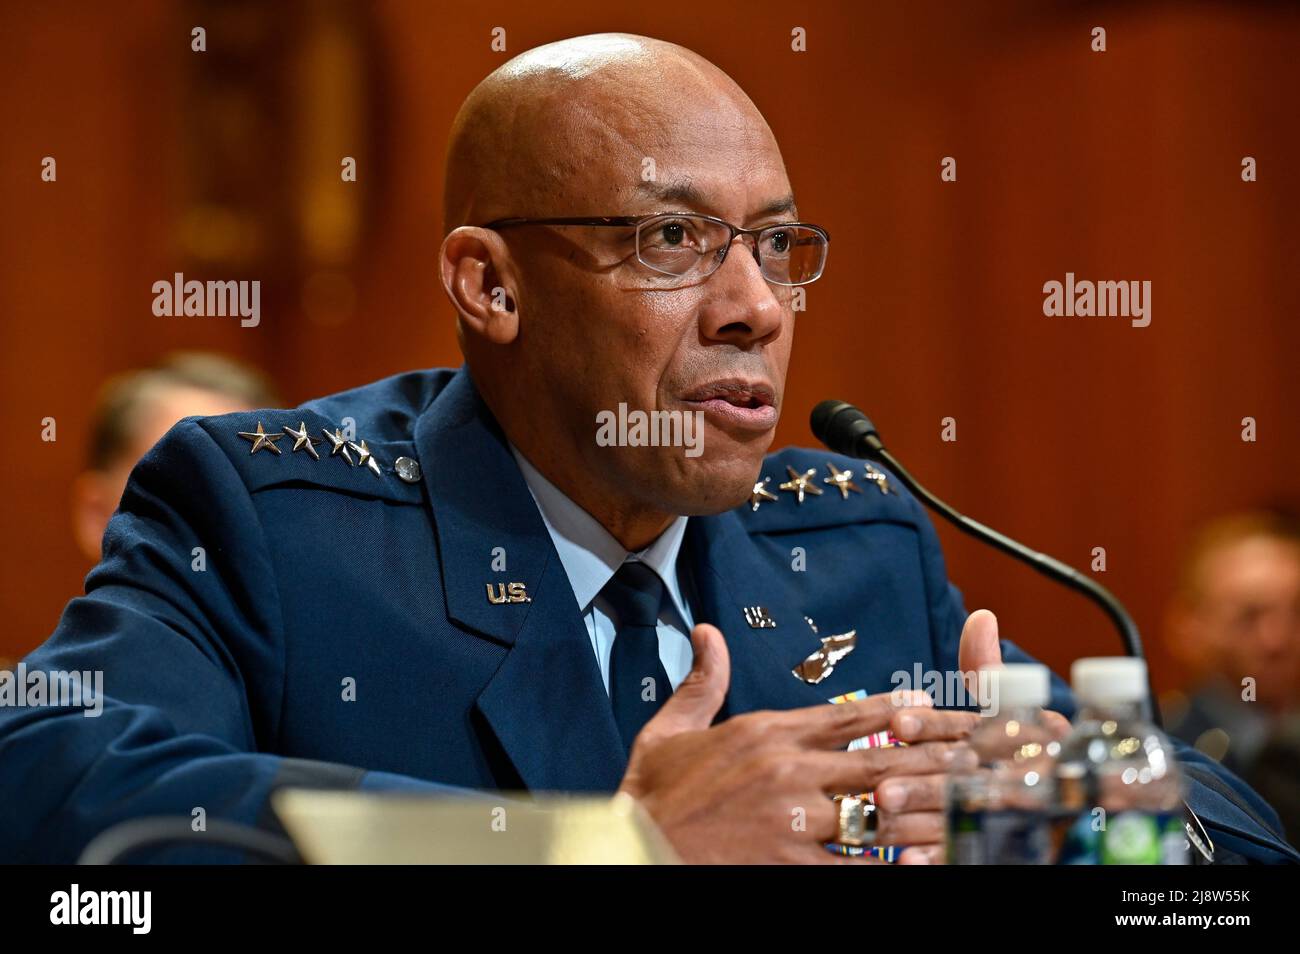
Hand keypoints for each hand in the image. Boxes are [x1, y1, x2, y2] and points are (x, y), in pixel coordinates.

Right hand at [618, 623, 976, 863]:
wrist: (631, 846)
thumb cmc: (651, 797)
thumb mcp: (670, 731)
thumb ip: (702, 682)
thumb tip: (709, 633)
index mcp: (765, 733)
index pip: (844, 714)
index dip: (894, 710)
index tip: (929, 707)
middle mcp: (787, 771)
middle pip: (879, 759)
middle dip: (932, 757)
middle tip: (974, 755)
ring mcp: (793, 822)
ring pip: (879, 813)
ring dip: (927, 810)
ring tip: (967, 806)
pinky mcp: (791, 866)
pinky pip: (856, 867)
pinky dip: (892, 864)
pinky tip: (924, 861)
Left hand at [878, 609, 1071, 864]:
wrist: (1086, 806)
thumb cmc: (1030, 749)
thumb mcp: (1011, 710)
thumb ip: (989, 672)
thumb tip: (980, 617)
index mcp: (1027, 735)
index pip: (977, 728)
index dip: (936, 727)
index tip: (898, 723)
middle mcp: (1031, 775)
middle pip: (972, 781)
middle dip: (926, 786)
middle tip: (881, 789)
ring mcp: (1029, 817)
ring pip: (972, 821)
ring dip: (928, 823)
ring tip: (885, 819)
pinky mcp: (1019, 847)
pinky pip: (977, 854)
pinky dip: (946, 858)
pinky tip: (913, 862)